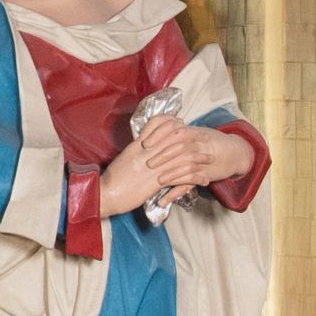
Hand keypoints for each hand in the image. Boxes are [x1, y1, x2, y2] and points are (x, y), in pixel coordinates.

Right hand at [100, 115, 223, 212]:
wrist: (106, 192)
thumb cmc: (112, 178)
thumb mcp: (124, 158)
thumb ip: (135, 151)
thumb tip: (144, 147)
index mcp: (138, 145)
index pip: (158, 125)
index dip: (173, 122)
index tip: (183, 124)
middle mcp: (147, 152)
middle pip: (174, 137)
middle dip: (192, 136)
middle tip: (204, 136)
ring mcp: (153, 166)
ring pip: (181, 156)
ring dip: (197, 157)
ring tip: (209, 158)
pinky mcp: (157, 182)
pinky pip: (181, 177)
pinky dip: (195, 178)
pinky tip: (203, 180)